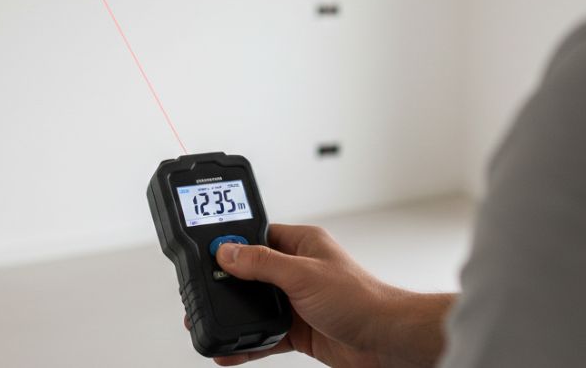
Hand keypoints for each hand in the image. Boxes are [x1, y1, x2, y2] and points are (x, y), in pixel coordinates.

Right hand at [201, 224, 454, 366]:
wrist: (385, 340)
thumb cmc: (361, 298)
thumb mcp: (302, 274)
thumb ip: (262, 263)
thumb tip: (228, 252)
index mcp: (302, 244)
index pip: (258, 236)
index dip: (233, 243)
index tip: (206, 252)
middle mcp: (298, 270)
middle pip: (252, 274)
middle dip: (227, 285)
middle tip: (199, 293)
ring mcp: (298, 301)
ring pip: (256, 306)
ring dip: (235, 316)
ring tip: (208, 322)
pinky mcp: (299, 329)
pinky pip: (265, 334)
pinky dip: (248, 342)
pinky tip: (230, 348)